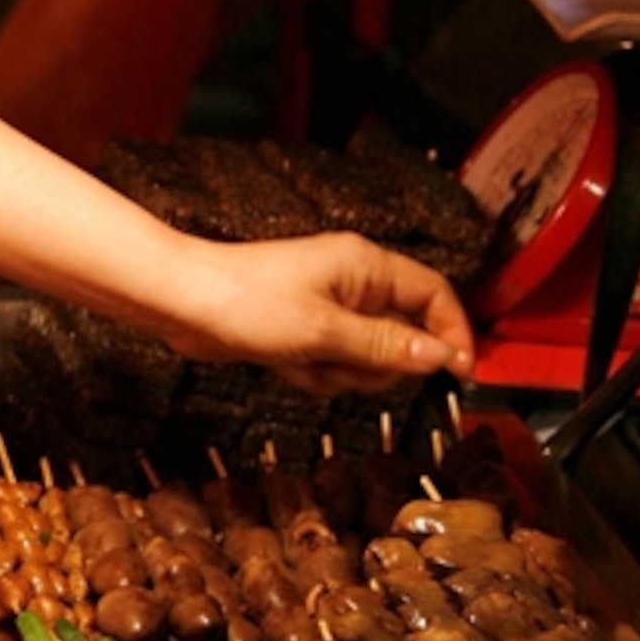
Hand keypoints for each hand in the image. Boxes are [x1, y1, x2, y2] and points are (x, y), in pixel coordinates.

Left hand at [164, 233, 477, 396]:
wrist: (180, 304)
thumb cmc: (245, 302)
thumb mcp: (326, 331)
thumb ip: (387, 346)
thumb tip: (441, 356)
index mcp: (367, 266)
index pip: (435, 295)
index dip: (453, 333)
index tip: (458, 372)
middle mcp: (353, 284)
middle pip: (402, 337)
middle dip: (373, 364)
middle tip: (336, 361)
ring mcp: (328, 309)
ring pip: (366, 359)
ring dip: (338, 373)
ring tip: (300, 358)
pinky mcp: (304, 331)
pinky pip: (332, 365)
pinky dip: (311, 373)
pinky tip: (282, 363)